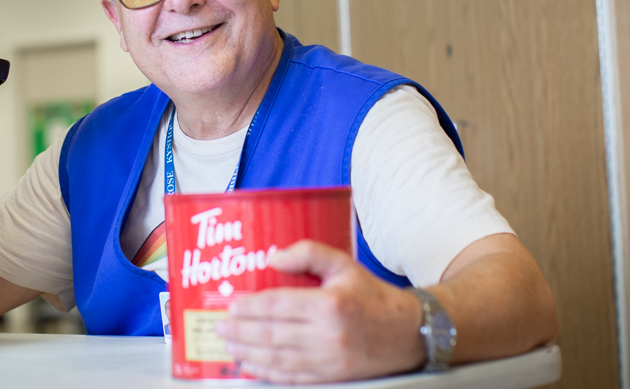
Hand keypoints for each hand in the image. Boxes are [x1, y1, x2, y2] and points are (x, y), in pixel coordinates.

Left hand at [215, 240, 424, 382]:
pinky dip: (267, 372)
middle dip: (240, 331)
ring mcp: (328, 360)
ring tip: (229, 345)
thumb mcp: (344, 265)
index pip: (278, 306)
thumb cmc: (373, 297)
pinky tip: (252, 366)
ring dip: (248, 352)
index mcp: (330, 305)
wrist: (409, 332)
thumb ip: (308, 253)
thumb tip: (273, 258)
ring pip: (277, 358)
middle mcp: (328, 335)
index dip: (250, 308)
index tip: (231, 306)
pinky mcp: (331, 376)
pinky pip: (292, 377)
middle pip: (271, 334)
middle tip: (220, 327)